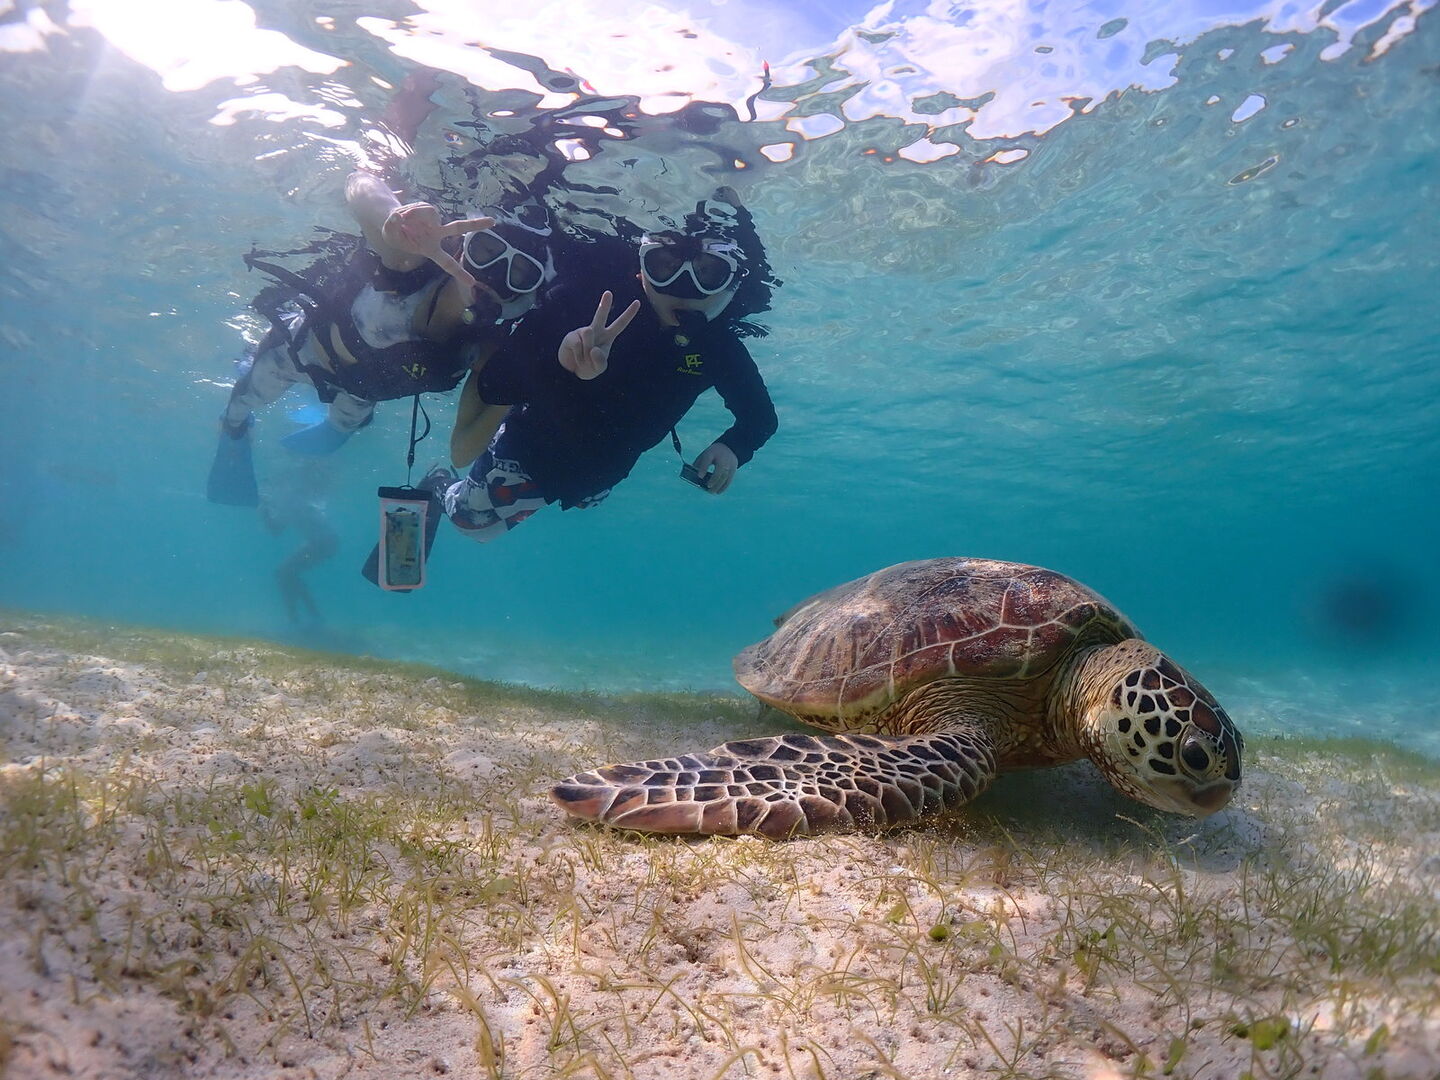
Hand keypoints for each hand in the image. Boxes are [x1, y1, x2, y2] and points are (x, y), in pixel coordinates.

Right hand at [380, 202, 494, 292]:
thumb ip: (393, 226)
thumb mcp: (390, 234)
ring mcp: (434, 221)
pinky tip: (403, 214)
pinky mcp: (429, 210)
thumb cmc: (395, 234)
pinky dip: (411, 209)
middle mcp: (436, 234)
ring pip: (428, 212)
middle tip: (493, 222)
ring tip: (400, 219)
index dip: (459, 272)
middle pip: (457, 228)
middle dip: (475, 224)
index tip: (472, 283)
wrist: (392, 220)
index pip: (447, 263)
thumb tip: (399, 217)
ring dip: (413, 214)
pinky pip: (423, 207)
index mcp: (431, 248)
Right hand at [557, 291, 640, 379]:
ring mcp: (583, 332)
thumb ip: (600, 361)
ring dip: (586, 352)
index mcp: (607, 337)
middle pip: (601, 315)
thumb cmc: (588, 367)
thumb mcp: (599, 368)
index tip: (638, 302)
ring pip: (589, 334)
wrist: (571, 372)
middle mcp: (595, 331)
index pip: (620, 324)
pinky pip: (578, 344)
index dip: (629, 314)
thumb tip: (593, 348)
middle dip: (605, 304)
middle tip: (609, 293)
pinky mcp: (572, 336)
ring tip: (583, 359)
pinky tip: (576, 358)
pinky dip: (578, 356)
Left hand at [692, 441, 738, 493]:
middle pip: (719, 470)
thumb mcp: (705, 454)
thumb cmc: (713, 454)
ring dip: (718, 486)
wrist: (729, 448)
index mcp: (712, 452)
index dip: (704, 468)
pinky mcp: (733, 470)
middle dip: (713, 479)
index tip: (699, 476)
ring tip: (711, 492)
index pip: (707, 459)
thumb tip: (694, 478)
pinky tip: (718, 492)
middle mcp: (722, 458)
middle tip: (708, 487)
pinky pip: (729, 480)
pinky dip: (723, 487)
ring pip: (725, 476)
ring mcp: (729, 464)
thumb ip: (698, 464)